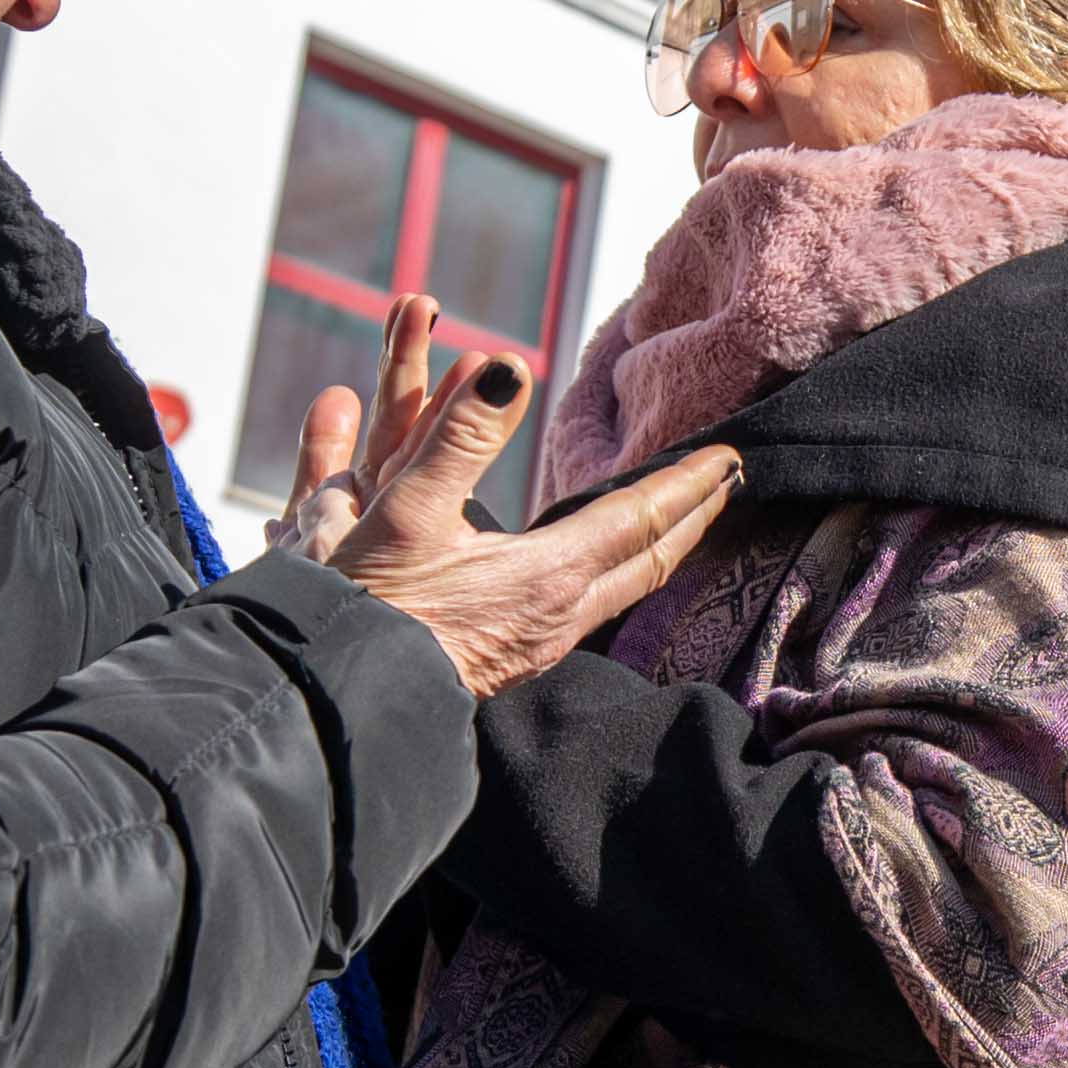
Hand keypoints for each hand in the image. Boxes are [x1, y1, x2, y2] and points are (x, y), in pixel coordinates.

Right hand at [277, 297, 740, 698]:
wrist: (338, 701)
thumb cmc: (367, 610)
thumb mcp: (404, 510)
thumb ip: (458, 434)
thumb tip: (506, 367)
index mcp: (548, 576)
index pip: (640, 519)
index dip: (687, 484)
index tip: (729, 457)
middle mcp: (559, 615)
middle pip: (649, 560)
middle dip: (692, 518)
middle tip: (727, 484)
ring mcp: (540, 644)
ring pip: (623, 588)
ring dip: (656, 549)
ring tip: (679, 523)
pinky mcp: (514, 661)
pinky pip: (590, 609)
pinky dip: (616, 577)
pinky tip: (603, 574)